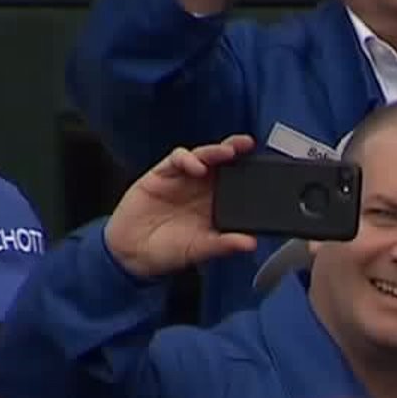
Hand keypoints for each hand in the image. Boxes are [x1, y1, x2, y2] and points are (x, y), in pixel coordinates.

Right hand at [105, 137, 259, 280]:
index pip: (235, 183)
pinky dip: (187, 159)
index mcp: (214, 206)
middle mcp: (200, 189)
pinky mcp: (162, 175)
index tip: (265, 168)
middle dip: (234, 150)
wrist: (131, 253)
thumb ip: (223, 245)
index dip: (248, 173)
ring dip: (214, 151)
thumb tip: (249, 243)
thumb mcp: (200, 250)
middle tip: (247, 144)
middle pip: (221, 163)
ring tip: (226, 152)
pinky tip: (195, 167)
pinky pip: (177, 159)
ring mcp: (182, 179)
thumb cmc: (166, 251)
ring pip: (202, 156)